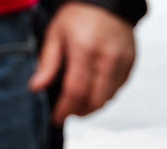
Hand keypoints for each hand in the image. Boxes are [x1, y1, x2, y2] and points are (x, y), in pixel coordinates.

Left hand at [29, 3, 135, 123]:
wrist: (108, 1)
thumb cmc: (79, 16)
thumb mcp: (56, 34)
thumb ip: (48, 63)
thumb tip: (36, 87)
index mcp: (84, 50)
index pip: (75, 91)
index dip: (65, 109)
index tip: (57, 118)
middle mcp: (106, 58)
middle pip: (95, 100)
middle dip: (80, 112)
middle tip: (69, 112)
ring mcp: (121, 62)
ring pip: (108, 98)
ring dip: (92, 106)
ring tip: (80, 102)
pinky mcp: (130, 64)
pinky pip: (118, 90)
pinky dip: (104, 95)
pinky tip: (94, 89)